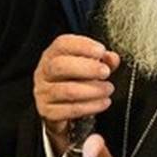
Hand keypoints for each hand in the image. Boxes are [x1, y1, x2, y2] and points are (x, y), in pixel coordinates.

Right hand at [33, 35, 119, 153]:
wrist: (59, 107)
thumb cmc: (73, 81)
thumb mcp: (88, 66)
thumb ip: (102, 60)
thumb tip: (112, 58)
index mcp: (52, 55)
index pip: (62, 44)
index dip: (82, 46)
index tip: (101, 51)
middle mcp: (44, 72)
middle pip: (60, 66)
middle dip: (87, 68)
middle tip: (105, 72)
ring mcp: (43, 92)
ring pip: (66, 90)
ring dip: (92, 90)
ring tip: (107, 89)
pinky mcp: (47, 111)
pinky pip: (69, 110)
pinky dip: (90, 107)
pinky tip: (102, 102)